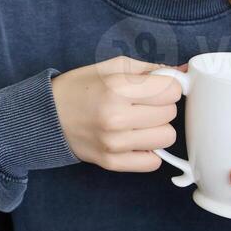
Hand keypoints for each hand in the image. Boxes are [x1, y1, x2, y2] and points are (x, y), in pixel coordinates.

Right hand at [51, 56, 183, 171]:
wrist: (46, 116)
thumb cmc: (79, 88)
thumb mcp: (111, 67)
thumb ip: (150, 68)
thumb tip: (184, 71)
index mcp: (116, 88)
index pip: (171, 90)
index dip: (167, 86)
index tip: (157, 87)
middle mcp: (116, 117)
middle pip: (170, 113)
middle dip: (161, 106)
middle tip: (142, 104)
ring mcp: (114, 143)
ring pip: (167, 137)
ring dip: (157, 129)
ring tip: (139, 122)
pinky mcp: (111, 162)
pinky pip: (152, 162)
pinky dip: (148, 151)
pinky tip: (135, 140)